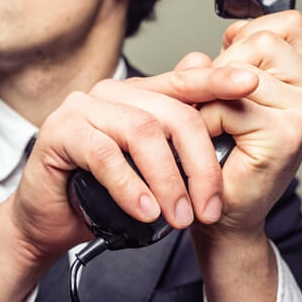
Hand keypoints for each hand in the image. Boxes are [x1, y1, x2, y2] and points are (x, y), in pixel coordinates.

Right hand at [0, 60, 258, 301]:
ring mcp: (82, 108)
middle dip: (198, 164)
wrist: (50, 220)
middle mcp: (110, 94)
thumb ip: (177, 141)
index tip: (251, 85)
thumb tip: (219, 117)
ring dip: (167, 180)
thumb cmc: (101, 194)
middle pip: (170, 113)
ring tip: (177, 218)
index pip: (183, 83)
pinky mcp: (59, 131)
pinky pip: (103, 154)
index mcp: (135, 96)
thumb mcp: (150, 170)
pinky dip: (129, 185)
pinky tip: (144, 211)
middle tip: (208, 207)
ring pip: (141, 131)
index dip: (216, 82)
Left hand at [196, 10, 301, 238]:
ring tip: (213, 124)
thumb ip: (216, 64)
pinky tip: (212, 141)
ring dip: (212, 94)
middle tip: (216, 107)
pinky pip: (230, 104)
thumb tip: (208, 48)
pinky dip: (207, 119)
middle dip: (224, 67)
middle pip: (262, 40)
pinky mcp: (288, 133)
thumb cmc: (221, 157)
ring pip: (244, 69)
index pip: (287, 23)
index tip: (229, 71)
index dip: (247, 38)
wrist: (223, 216)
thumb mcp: (220, 95)